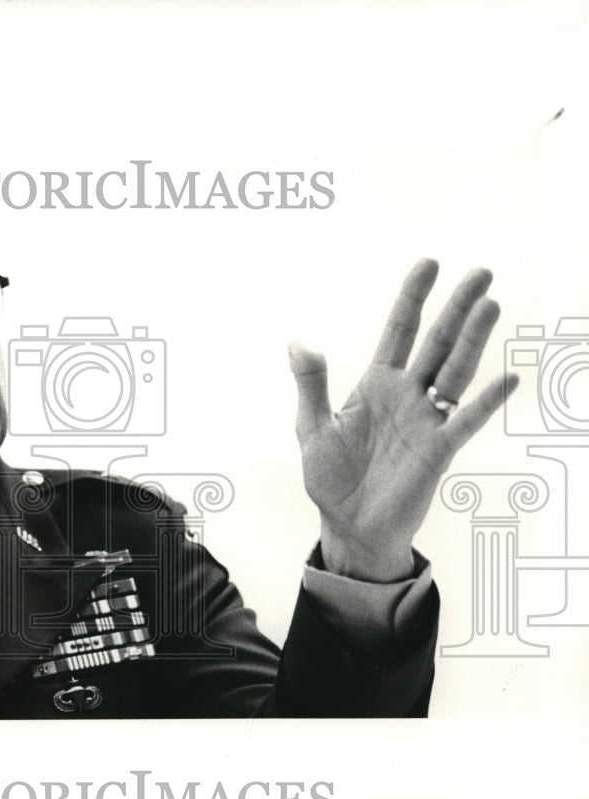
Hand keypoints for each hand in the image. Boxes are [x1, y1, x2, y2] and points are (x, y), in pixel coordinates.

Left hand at [288, 258, 518, 581]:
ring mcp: (425, 421)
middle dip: (456, 308)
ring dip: (473, 341)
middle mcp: (406, 396)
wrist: (348, 526)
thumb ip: (311, 385)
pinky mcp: (438, 451)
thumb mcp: (311, 427)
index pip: (399, 332)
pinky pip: (465, 421)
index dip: (413, 299)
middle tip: (481, 272)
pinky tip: (507, 378)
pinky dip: (486, 402)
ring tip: (489, 305)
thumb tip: (300, 341)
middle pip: (437, 343)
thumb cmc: (331, 478)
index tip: (429, 264)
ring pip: (455, 372)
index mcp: (375, 385)